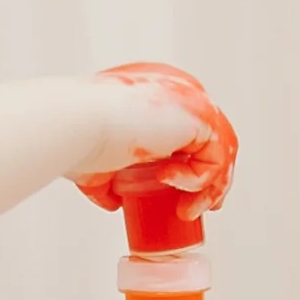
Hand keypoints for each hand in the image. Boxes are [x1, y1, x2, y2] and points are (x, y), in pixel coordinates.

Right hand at [70, 62, 237, 223]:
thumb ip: (108, 177)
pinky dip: (198, 178)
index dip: (192, 165)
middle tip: (196, 208)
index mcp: (156, 94)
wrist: (79, 125)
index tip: (182, 197)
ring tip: (186, 210)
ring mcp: (193, 98)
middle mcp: (178, 89)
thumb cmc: (80, 137)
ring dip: (209, 187)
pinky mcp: (201, 114)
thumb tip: (114, 201)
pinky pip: (216, 155)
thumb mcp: (97, 162)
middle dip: (211, 178)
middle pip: (212, 137)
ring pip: (220, 148)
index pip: (188, 130)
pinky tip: (168, 180)